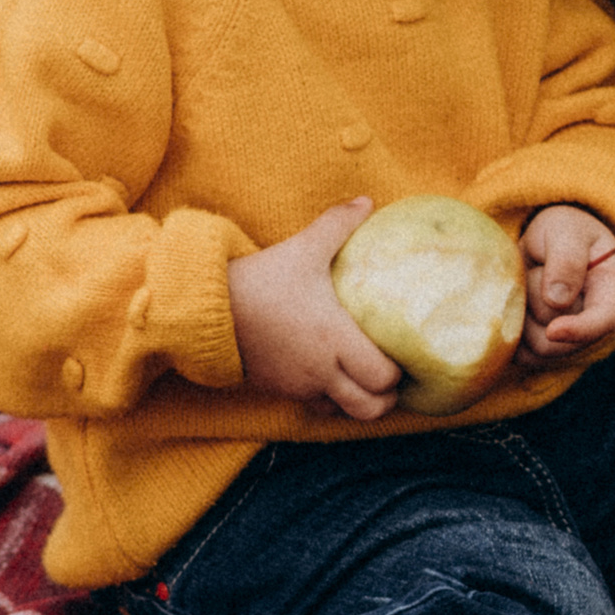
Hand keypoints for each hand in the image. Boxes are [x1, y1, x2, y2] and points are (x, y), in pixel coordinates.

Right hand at [228, 197, 401, 419]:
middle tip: (397, 377)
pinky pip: (315, 407)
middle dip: (387, 398)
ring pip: (342, 413)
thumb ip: (338, 224)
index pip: (382, 376)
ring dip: (360, 402)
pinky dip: (332, 401)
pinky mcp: (278, 390)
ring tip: (371, 381)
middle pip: (368, 407)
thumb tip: (367, 202)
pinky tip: (338, 379)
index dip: (400, 372)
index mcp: (334, 339)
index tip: (407, 355)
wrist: (206, 310)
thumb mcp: (304, 248)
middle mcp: (320, 370)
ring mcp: (298, 385)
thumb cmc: (262, 279)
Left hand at [517, 204, 614, 363]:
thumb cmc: (563, 231)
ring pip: (537, 345)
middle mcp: (592, 320)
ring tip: (527, 282)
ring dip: (523, 311)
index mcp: (610, 289)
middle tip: (537, 265)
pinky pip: (520, 353)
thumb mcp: (567, 230)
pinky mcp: (541, 346)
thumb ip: (567, 258)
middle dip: (538, 299)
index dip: (581, 330)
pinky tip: (514, 301)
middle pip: (563, 333)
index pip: (605, 321)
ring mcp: (568, 337)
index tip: (554, 331)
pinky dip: (510, 330)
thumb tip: (557, 300)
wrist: (546, 242)